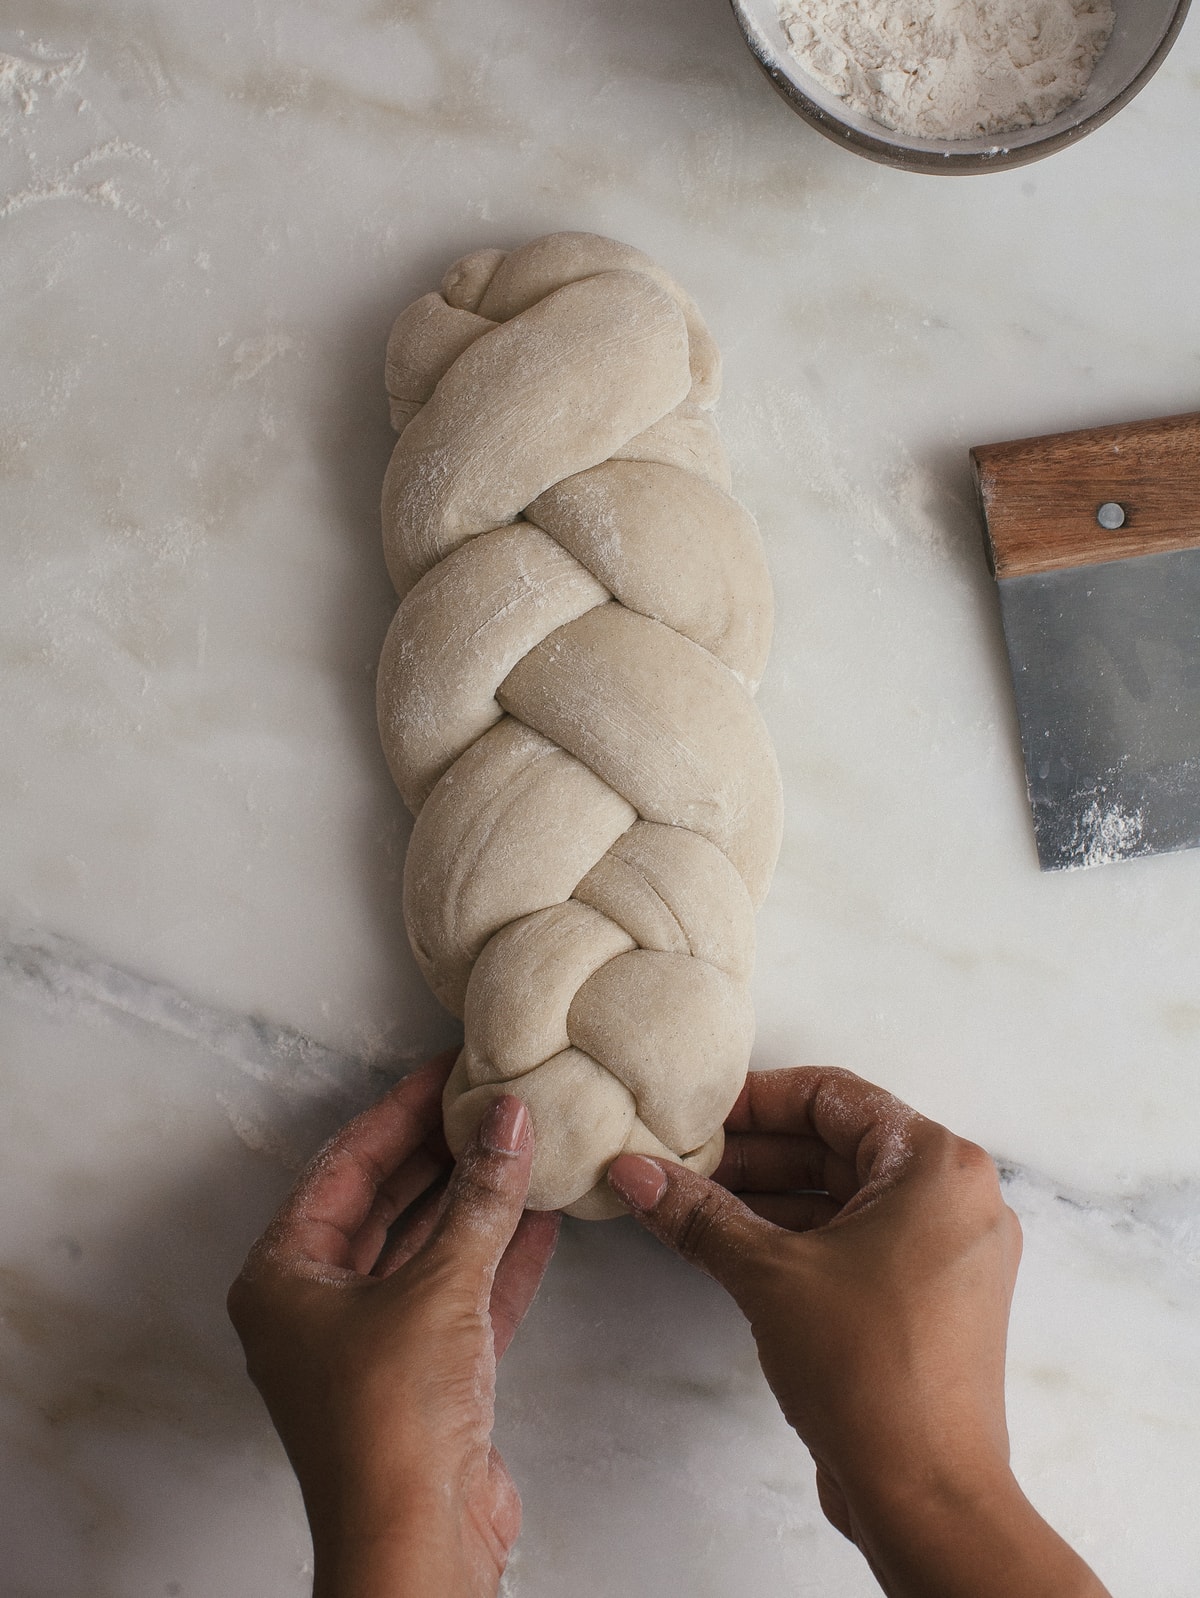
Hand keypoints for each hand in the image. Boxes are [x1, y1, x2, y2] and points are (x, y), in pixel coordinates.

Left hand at [227, 1053, 558, 1597]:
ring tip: (522, 1142)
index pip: (344, 1164)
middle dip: (441, 1152)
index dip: (399, 1110)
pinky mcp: (422, 1376)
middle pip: (383, 1202)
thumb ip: (479, 1198)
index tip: (446, 1070)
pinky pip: (458, 1294)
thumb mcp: (438, 1288)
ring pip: (425, 1247)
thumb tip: (508, 1120)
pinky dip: (496, 1256)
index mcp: (283, 1277)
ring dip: (475, 1201)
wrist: (418, 1543)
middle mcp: (316, 1306)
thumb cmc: (391, 1422)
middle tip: (490, 1100)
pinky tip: (538, 1214)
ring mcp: (370, 1343)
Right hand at [608, 1067, 1109, 1597]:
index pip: (833, 1095)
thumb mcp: (769, 1274)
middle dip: (754, 1153)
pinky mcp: (933, 1298)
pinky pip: (860, 1240)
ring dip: (770, 1196)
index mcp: (936, 1164)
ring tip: (691, 1202)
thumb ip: (699, 1213)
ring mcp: (950, 1250)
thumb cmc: (870, 1370)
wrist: (928, 1496)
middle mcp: (956, 1196)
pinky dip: (800, 1236)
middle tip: (681, 1161)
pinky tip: (731, 1244)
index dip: (755, 1100)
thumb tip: (635, 1172)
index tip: (695, 1115)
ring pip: (846, 1195)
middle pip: (839, 1144)